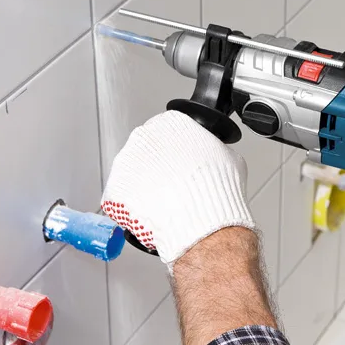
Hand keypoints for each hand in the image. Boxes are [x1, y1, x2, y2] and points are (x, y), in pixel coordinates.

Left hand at [101, 111, 254, 267]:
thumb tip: (214, 156)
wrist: (200, 221)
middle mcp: (145, 137)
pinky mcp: (115, 189)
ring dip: (146, 187)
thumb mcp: (229, 158)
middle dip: (159, 168)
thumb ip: (214, 150)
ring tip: (167, 202)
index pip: (171, 131)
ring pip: (134, 175)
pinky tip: (154, 213)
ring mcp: (126, 163)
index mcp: (172, 123)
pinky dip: (135, 207)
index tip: (183, 163)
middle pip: (149, 151)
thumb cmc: (215, 189)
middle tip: (176, 185)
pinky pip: (123, 198)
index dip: (179, 151)